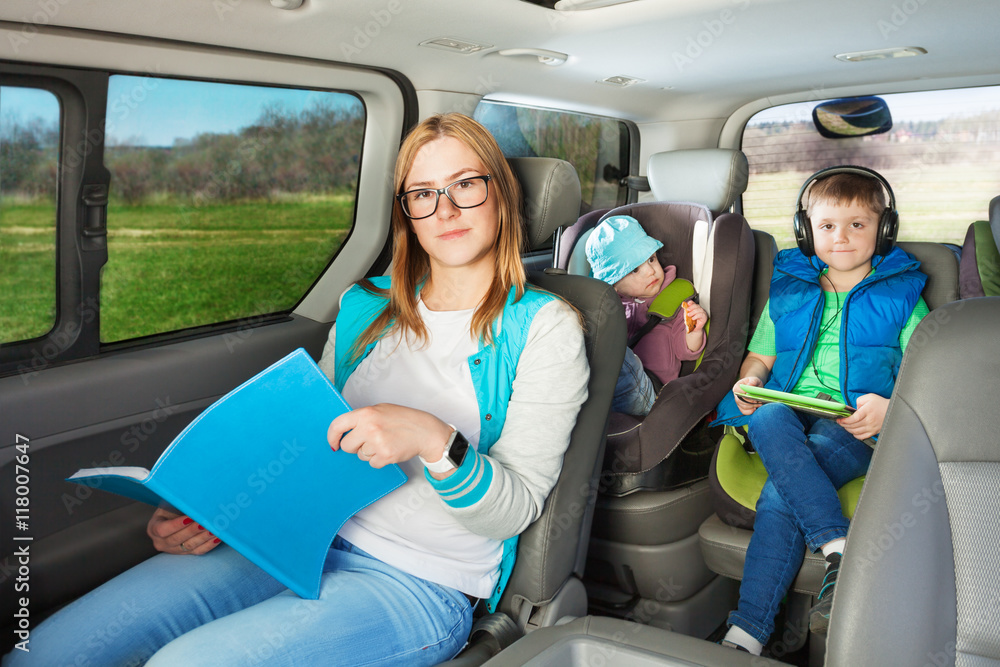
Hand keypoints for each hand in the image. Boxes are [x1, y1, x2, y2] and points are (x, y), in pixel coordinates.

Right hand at [146, 507, 219, 554]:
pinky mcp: (186, 553)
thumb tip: (192, 500)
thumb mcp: (170, 504)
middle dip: (193, 530)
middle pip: (177, 539)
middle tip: (205, 523)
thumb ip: (178, 504)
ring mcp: (173, 550)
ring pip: (189, 546)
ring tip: (214, 529)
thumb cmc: (173, 507)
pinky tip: (218, 537)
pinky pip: (198, 551)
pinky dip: (209, 545)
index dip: (176, 524)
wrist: (175, 517)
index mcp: (154, 528)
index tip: (190, 517)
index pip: (163, 529)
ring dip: (203, 537)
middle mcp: (161, 542)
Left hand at [328, 403, 452, 469]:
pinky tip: (389, 450)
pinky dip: (379, 460)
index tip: (334, 443)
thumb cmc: (403, 419)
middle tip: (368, 441)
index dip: (332, 436)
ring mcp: (377, 443)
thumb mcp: (381, 410)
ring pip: (360, 456)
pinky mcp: (385, 456)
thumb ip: (362, 418)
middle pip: (347, 445)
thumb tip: (344, 431)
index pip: (338, 425)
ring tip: (384, 442)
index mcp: (366, 413)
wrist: (425, 431)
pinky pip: (372, 463)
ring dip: (369, 452)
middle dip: (354, 446)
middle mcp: (369, 428)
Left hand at [683, 301, 707, 332]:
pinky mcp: (705, 317)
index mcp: (695, 308)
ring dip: (693, 312)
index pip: (694, 303)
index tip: (688, 303)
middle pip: (697, 305)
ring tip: (689, 315)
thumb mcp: (687, 316)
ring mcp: (703, 313)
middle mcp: (700, 310)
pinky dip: (696, 316)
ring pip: (699, 309)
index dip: (691, 302)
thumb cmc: (691, 322)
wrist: (694, 329)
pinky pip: (701, 314)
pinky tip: (693, 318)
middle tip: (688, 310)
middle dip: (692, 307)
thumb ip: (686, 311)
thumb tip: (684, 307)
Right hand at [733, 376, 763, 415]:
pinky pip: (744, 411)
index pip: (737, 391)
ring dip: (752, 406)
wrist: (754, 387)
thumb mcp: (755, 379)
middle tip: (757, 401)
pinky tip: (755, 409)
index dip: (744, 394)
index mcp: (737, 387)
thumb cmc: (754, 382)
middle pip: (739, 401)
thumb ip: (753, 381)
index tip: (751, 394)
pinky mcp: (742, 407)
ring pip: (743, 407)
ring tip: (759, 404)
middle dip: (749, 402)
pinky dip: (750, 411)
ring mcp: (738, 402)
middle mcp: (736, 395)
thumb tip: (750, 385)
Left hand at [837, 393, 888, 440]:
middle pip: (853, 426)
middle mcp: (869, 421)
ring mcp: (872, 427)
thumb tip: (851, 408)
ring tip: (845, 425)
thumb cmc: (880, 403)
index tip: (839, 419)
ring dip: (848, 429)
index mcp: (867, 411)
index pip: (853, 419)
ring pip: (856, 432)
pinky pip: (862, 436)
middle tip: (840, 422)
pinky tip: (853, 431)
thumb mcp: (869, 397)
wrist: (892, 410)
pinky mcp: (874, 432)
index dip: (844, 420)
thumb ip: (858, 401)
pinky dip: (855, 435)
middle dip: (844, 424)